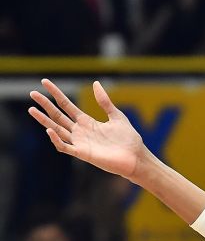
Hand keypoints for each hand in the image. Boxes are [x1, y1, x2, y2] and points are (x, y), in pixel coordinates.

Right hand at [29, 80, 150, 180]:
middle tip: (32, 93)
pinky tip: (49, 130)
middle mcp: (80, 131)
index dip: (56, 94)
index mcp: (87, 122)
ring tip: (31, 109)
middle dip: (45, 105)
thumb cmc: (129, 139)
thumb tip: (95, 83)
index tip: (45, 82)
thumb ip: (104, 101)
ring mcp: (80, 142)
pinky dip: (56, 139)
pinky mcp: (83, 153)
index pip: (66, 105)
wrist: (136, 157)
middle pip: (58, 115)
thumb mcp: (116, 116)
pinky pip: (65, 146)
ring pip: (57, 130)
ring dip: (44, 120)